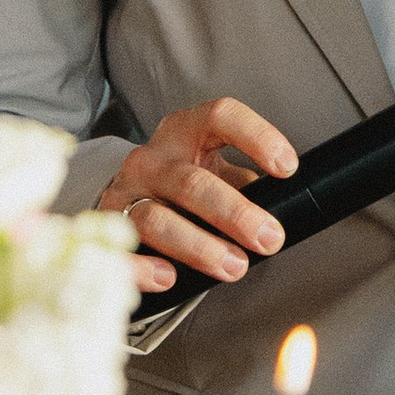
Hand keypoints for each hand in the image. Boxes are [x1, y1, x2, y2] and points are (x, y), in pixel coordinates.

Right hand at [95, 97, 297, 294]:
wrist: (127, 199)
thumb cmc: (183, 187)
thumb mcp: (216, 171)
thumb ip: (247, 185)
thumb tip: (286, 211)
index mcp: (186, 132)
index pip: (221, 116)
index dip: (256, 136)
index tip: (287, 168)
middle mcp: (152, 159)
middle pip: (192, 183)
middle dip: (235, 214)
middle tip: (269, 239)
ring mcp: (125, 194)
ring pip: (157, 220)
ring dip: (200, 247)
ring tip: (233, 267)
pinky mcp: (106, 230)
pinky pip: (120, 252)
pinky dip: (144, 268)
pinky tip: (169, 278)